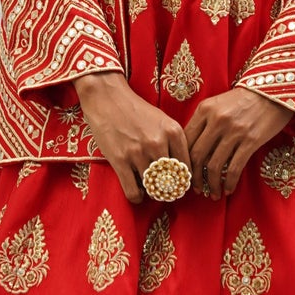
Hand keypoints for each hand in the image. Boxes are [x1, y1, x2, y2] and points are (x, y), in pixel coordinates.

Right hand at [71, 70, 192, 205]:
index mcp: (173, 132)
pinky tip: (137, 192)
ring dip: (151, 193)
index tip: (178, 186)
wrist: (107, 97)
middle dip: (169, 191)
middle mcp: (159, 143)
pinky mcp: (120, 160)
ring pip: (153, 188)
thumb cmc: (135, 110)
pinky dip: (137, 197)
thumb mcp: (163, 120)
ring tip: (149, 189)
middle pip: (171, 181)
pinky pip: (133, 191)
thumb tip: (181, 172)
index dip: (183, 182)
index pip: (187, 168)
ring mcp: (139, 152)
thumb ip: (174, 142)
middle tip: (164, 192)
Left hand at [185, 84, 293, 196]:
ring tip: (213, 193)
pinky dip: (229, 182)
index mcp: (204, 110)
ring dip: (211, 184)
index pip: (186, 140)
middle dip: (194, 177)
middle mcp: (216, 120)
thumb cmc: (243, 100)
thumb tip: (192, 151)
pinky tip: (228, 190)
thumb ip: (203, 122)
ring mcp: (234, 131)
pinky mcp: (250, 141)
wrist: (272, 92)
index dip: (182, 160)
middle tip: (195, 188)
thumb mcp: (217, 104)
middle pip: (196, 156)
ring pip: (214, 166)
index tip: (183, 172)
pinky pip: (234, 168)